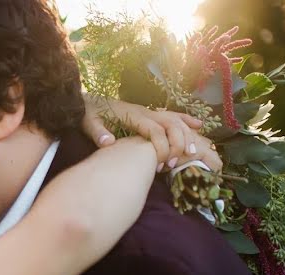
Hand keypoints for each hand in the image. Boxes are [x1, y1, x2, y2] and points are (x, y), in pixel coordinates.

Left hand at [82, 95, 222, 172]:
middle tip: (175, 164)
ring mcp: (147, 111)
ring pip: (174, 119)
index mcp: (132, 116)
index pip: (154, 131)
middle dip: (178, 143)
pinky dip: (185, 120)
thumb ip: (98, 133)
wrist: (86, 100)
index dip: (161, 147)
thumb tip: (108, 142)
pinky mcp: (147, 113)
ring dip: (185, 135)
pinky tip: (198, 126)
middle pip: (170, 124)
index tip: (161, 164)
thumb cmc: (87, 113)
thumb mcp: (88, 123)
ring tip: (191, 152)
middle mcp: (144, 112)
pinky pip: (170, 115)